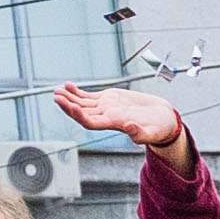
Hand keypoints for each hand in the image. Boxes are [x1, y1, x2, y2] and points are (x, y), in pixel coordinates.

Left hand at [52, 77, 190, 153]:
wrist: (163, 119)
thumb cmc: (159, 128)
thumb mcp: (152, 132)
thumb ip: (140, 133)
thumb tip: (129, 128)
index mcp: (113, 124)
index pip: (89, 122)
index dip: (77, 114)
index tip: (68, 105)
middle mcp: (106, 116)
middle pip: (81, 112)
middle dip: (68, 104)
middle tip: (56, 96)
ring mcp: (106, 107)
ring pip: (82, 103)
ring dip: (69, 97)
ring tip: (56, 90)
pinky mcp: (110, 99)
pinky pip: (89, 96)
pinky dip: (78, 91)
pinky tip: (68, 85)